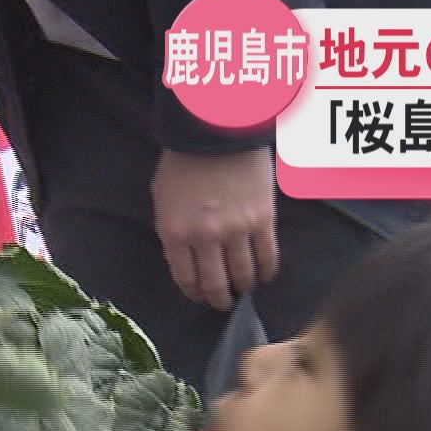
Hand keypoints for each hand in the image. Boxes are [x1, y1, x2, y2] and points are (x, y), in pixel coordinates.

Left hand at [152, 148, 280, 311]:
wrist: (217, 129)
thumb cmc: (185, 160)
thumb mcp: (163, 198)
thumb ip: (173, 230)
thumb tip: (185, 258)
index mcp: (175, 233)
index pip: (185, 278)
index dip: (194, 292)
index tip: (199, 295)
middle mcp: (205, 238)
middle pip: (215, 284)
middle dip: (218, 298)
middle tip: (222, 301)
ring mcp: (236, 231)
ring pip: (243, 275)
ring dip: (243, 286)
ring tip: (243, 287)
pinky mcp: (262, 221)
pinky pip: (267, 257)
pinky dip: (266, 271)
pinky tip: (264, 274)